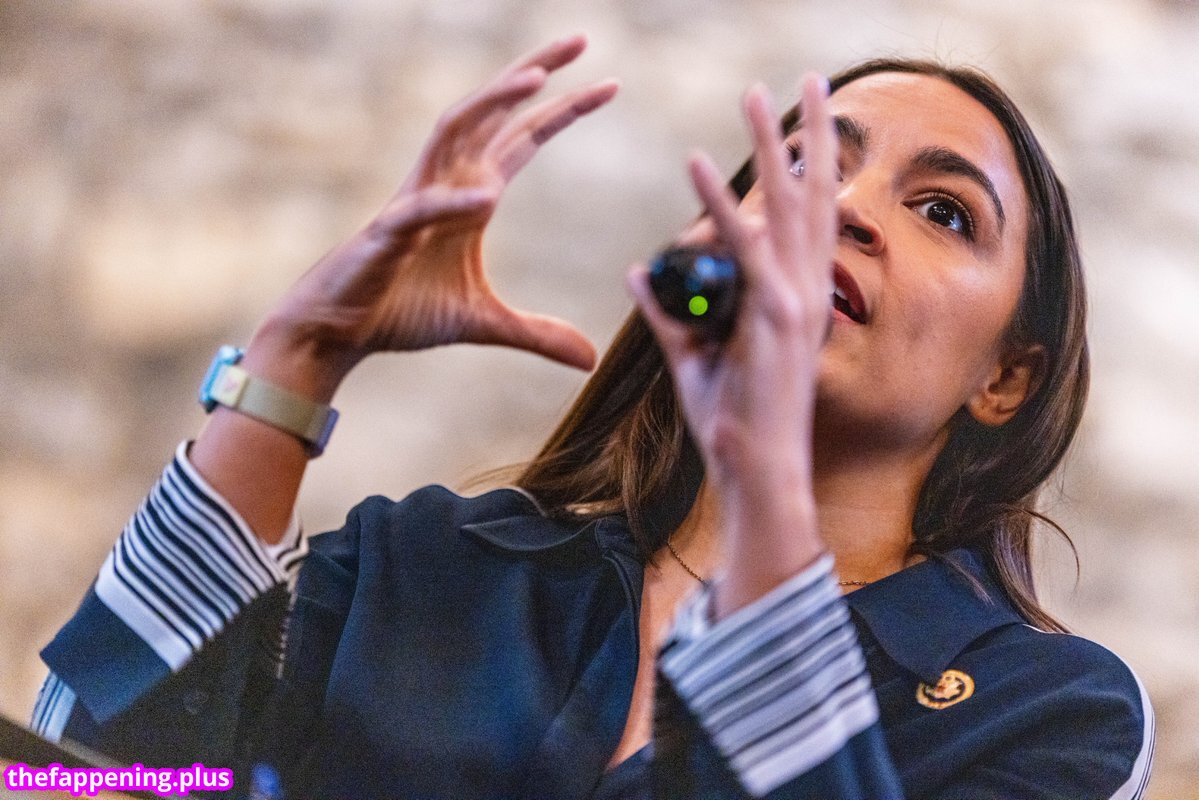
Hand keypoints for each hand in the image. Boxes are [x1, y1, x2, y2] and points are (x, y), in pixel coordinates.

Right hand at [254, 34, 617, 397]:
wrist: (340, 330)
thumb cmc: (403, 312)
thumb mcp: (484, 323)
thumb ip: (537, 334)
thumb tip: (590, 360)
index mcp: (473, 195)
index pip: (524, 137)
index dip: (563, 109)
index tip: (609, 84)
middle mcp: (447, 183)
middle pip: (493, 112)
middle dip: (535, 72)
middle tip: (580, 39)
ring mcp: (416, 201)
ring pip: (453, 131)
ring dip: (493, 101)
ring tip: (536, 78)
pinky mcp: (388, 233)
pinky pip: (422, 209)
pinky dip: (453, 202)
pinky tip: (488, 197)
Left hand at [626, 75, 837, 613]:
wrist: (754, 468)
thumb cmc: (732, 419)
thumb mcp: (694, 356)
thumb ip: (667, 312)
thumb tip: (638, 271)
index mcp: (797, 296)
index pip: (809, 217)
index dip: (811, 165)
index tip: (806, 123)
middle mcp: (807, 288)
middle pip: (813, 194)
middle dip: (811, 133)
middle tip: (808, 79)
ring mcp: (794, 300)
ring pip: (785, 205)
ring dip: (772, 144)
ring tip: (754, 93)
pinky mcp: (770, 316)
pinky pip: (740, 246)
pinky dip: (718, 201)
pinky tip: (697, 164)